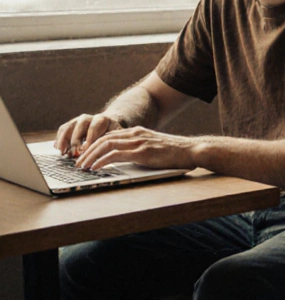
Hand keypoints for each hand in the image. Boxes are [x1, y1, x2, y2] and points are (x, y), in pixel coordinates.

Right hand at [55, 113, 123, 156]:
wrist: (106, 124)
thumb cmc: (112, 133)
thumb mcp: (116, 136)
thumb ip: (110, 143)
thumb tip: (105, 154)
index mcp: (101, 119)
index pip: (93, 128)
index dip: (88, 139)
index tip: (85, 150)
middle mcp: (87, 118)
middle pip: (78, 127)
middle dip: (75, 142)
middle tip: (74, 154)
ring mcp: (77, 120)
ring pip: (68, 128)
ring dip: (64, 141)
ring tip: (63, 153)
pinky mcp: (70, 125)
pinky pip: (62, 130)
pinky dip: (59, 140)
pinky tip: (59, 150)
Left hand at [74, 127, 198, 171]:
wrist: (192, 150)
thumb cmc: (175, 152)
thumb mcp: (153, 147)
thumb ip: (138, 149)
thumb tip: (122, 160)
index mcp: (137, 132)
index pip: (108, 136)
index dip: (93, 146)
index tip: (84, 156)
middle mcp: (136, 134)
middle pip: (103, 139)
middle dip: (87, 151)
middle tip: (77, 163)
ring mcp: (138, 142)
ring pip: (105, 146)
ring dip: (90, 156)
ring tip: (82, 166)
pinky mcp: (142, 152)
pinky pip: (115, 155)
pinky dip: (101, 161)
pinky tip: (95, 168)